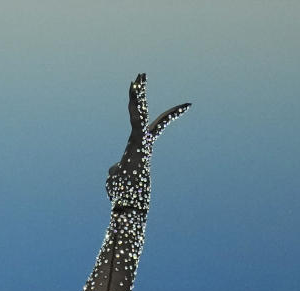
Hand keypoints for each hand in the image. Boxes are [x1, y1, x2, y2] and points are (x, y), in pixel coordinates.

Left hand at [106, 74, 189, 211]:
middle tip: (141, 75)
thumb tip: (114, 169)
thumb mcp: (116, 180)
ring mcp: (140, 144)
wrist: (129, 205)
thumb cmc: (123, 196)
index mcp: (137, 149)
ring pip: (138, 115)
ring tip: (137, 77)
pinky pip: (137, 122)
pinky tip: (135, 90)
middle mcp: (141, 144)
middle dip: (141, 96)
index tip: (184, 105)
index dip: (162, 115)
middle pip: (142, 115)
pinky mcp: (138, 144)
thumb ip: (116, 170)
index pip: (149, 127)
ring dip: (137, 96)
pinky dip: (137, 108)